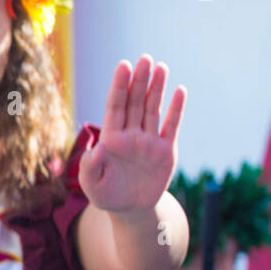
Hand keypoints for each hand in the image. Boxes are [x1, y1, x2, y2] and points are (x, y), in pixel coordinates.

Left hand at [80, 54, 185, 213]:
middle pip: (135, 102)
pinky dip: (176, 109)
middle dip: (140, 81)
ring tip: (161, 67)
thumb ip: (90, 168)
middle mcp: (130, 136)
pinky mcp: (166, 151)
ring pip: (153, 109)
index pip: (116, 107)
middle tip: (145, 58)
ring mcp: (149, 141)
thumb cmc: (106, 196)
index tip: (124, 65)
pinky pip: (172, 126)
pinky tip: (180, 91)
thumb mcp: (92, 186)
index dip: (119, 86)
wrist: (130, 210)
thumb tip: (95, 149)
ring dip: (157, 88)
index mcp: (111, 140)